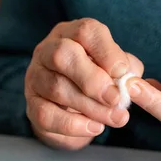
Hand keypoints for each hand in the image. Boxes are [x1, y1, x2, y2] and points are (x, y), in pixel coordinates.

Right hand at [25, 18, 143, 149]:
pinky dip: (74, 125)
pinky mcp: (31, 105)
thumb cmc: (97, 82)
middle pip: (63, 55)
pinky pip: (47, 115)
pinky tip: (95, 128)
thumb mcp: (115, 70)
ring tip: (115, 118)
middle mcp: (48, 50)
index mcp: (71, 34)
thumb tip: (129, 81)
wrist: (71, 113)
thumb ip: (126, 70)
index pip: (85, 32)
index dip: (106, 52)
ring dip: (91, 107)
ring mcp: (35, 77)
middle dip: (93, 79)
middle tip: (115, 99)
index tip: (123, 72)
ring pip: (57, 88)